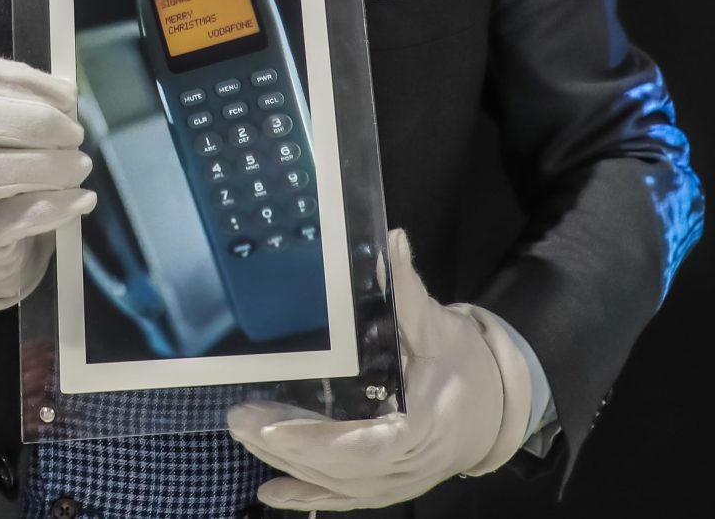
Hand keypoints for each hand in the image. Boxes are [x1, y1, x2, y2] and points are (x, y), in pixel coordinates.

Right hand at [0, 54, 95, 316]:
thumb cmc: (20, 173)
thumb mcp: (32, 135)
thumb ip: (47, 111)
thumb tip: (69, 97)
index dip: (23, 79)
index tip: (67, 96)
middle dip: (35, 121)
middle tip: (76, 136)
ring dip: (45, 167)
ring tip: (81, 168)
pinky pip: (8, 217)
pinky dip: (52, 207)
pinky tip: (83, 200)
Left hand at [227, 229, 531, 510]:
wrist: (494, 406)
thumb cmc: (466, 366)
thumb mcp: (441, 328)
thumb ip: (410, 292)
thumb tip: (392, 241)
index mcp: (423, 427)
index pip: (366, 446)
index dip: (318, 442)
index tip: (274, 428)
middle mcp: (408, 465)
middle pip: (340, 469)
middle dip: (286, 447)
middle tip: (240, 418)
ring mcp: (396, 481)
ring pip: (335, 485)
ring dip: (286, 464)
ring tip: (244, 433)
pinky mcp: (385, 485)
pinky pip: (341, 498)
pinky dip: (305, 497)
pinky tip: (269, 491)